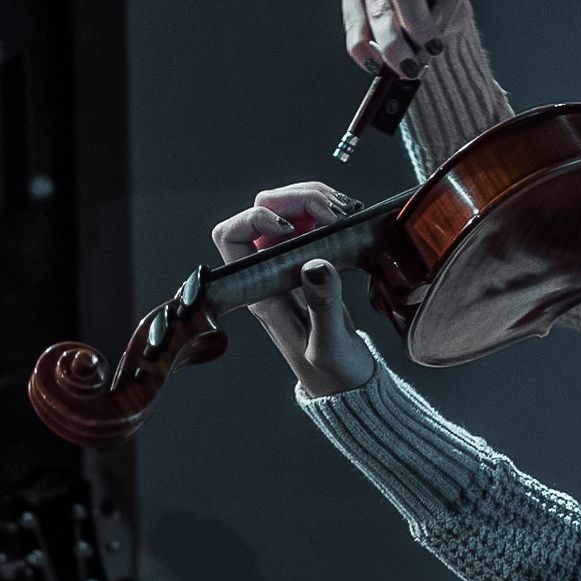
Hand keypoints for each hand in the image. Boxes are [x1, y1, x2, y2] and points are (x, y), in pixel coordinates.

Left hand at [211, 182, 374, 397]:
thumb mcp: (329, 345)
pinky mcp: (310, 257)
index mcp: (259, 291)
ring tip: (345, 214)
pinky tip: (349, 218)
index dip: (256, 220)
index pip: (231, 237)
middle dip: (298, 200)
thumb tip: (316, 265)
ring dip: (316, 199)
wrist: (347, 380)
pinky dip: (329, 208)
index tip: (294, 229)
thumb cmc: (331, 371)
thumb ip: (322, 306)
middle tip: (334, 212)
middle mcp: (267, 271)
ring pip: (287, 208)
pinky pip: (311, 217)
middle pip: (263, 210)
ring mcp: (289, 261)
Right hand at [341, 0, 464, 79]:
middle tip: (432, 49)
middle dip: (417, 22)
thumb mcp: (454, 5)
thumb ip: (445, 10)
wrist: (423, 18)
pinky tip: (378, 66)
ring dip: (393, 43)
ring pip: (379, 8)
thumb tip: (427, 39)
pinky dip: (366, 50)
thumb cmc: (443, 6)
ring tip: (410, 68)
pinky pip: (355, 24)